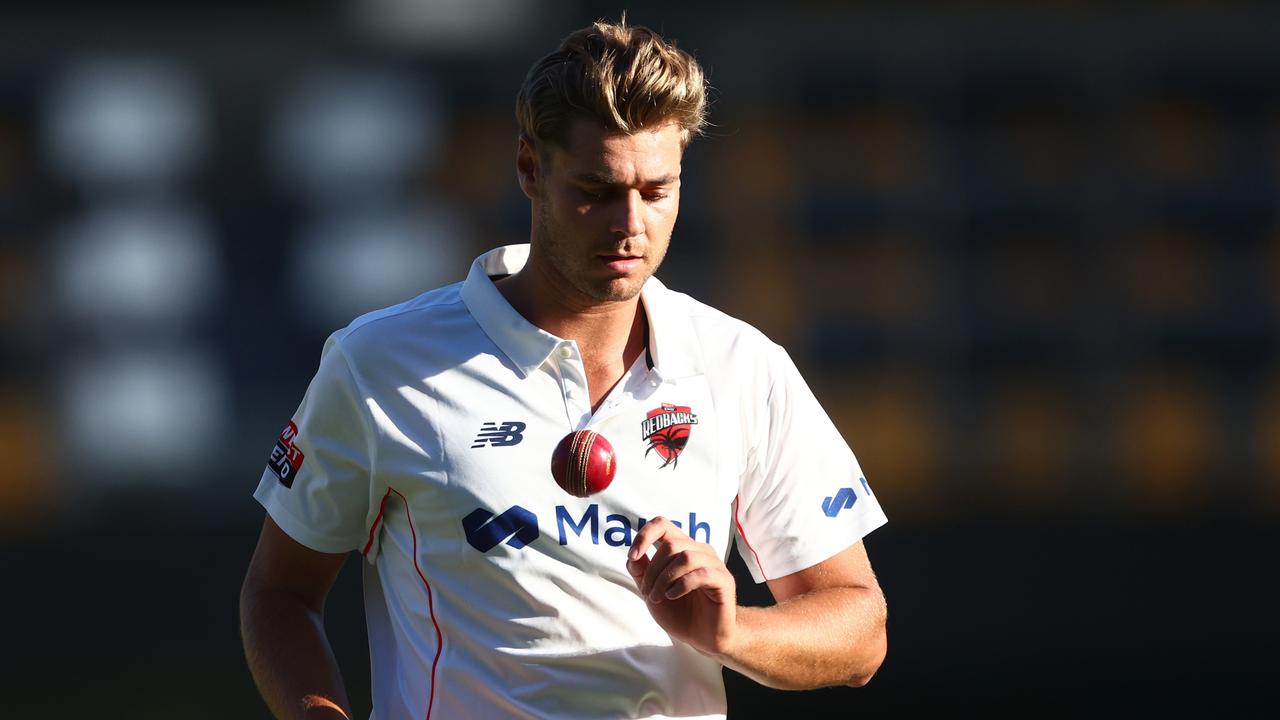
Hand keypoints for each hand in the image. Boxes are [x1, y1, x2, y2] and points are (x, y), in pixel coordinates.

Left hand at [626, 516, 737, 655]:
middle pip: (670, 545)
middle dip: (652, 570)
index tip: (633, 556)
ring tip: (658, 597)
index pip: (663, 524)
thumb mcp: (652, 593)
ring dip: (664, 579)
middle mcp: (699, 551)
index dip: (645, 535)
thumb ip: (642, 573)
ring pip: (685, 557)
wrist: (704, 638)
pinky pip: (701, 573)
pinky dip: (681, 585)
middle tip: (647, 593)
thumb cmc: (680, 613)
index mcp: (682, 548)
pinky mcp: (724, 580)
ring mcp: (714, 564)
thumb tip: (632, 556)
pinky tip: (673, 596)